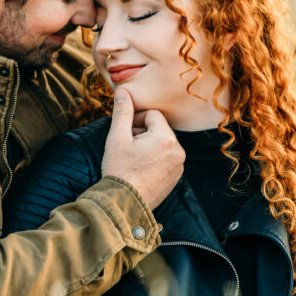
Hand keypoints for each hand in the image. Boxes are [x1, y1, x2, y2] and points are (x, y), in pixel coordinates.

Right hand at [101, 88, 184, 209]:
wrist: (124, 203)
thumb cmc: (119, 170)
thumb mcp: (117, 138)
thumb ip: (122, 112)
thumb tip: (123, 91)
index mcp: (166, 139)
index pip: (153, 115)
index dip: (136, 120)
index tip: (124, 132)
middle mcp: (178, 151)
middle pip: (159, 130)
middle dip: (142, 134)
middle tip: (126, 147)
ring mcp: (179, 166)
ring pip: (162, 144)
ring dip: (148, 146)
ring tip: (132, 159)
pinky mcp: (175, 178)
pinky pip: (166, 159)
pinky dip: (154, 160)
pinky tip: (139, 170)